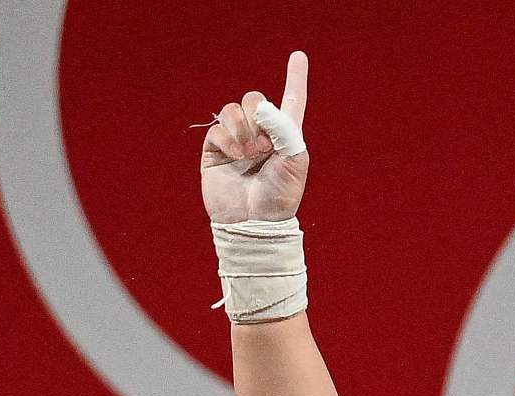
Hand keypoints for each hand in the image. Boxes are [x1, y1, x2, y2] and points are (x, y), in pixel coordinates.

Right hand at [200, 51, 310, 223]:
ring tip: (250, 154)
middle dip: (259, 118)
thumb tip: (261, 106)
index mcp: (284, 136)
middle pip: (255, 99)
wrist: (254, 220)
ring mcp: (236, 140)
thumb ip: (284, 128)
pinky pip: (218, 128)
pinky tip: (236, 157)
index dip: (295, 79)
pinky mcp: (215, 149)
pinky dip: (229, 139)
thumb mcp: (295, 160)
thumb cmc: (280, 196)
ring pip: (234, 109)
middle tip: (264, 147)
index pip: (291, 101)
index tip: (299, 56)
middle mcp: (260, 134)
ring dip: (243, 129)